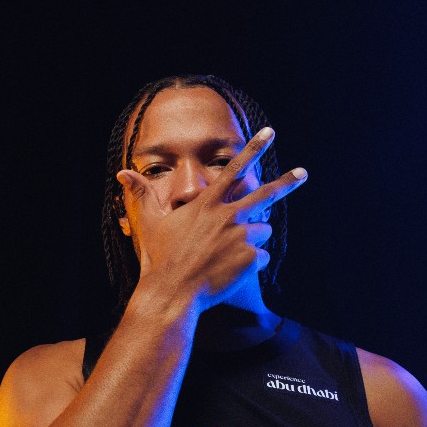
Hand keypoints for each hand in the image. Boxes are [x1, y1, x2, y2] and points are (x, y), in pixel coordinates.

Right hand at [116, 127, 306, 310]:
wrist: (171, 293)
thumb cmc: (159, 259)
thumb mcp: (150, 224)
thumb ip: (142, 194)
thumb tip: (123, 172)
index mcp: (208, 203)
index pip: (234, 168)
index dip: (253, 148)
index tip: (269, 132)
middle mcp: (229, 215)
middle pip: (267, 193)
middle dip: (288, 181)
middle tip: (303, 173)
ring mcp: (242, 237)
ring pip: (263, 231)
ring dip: (253, 240)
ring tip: (229, 256)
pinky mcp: (251, 259)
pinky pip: (262, 258)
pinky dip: (252, 265)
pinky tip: (232, 272)